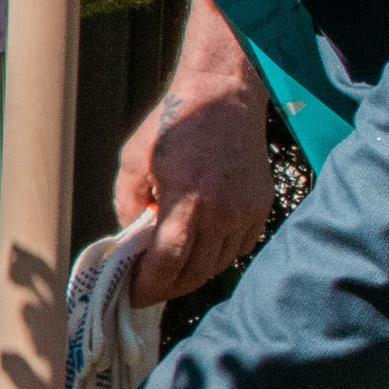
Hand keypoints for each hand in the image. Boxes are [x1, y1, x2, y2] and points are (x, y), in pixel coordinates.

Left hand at [117, 0, 273, 303]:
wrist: (224, 94)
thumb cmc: (174, 122)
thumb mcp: (134, 160)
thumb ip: (128, 202)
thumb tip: (132, 237)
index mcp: (188, 202)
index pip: (167, 264)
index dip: (148, 287)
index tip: (132, 294)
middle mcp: (222, 213)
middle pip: (195, 273)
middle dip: (167, 287)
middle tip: (146, 289)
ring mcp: (245, 212)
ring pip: (218, 264)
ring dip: (192, 274)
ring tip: (170, 272)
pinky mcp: (260, 207)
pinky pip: (239, 247)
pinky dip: (217, 256)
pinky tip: (199, 249)